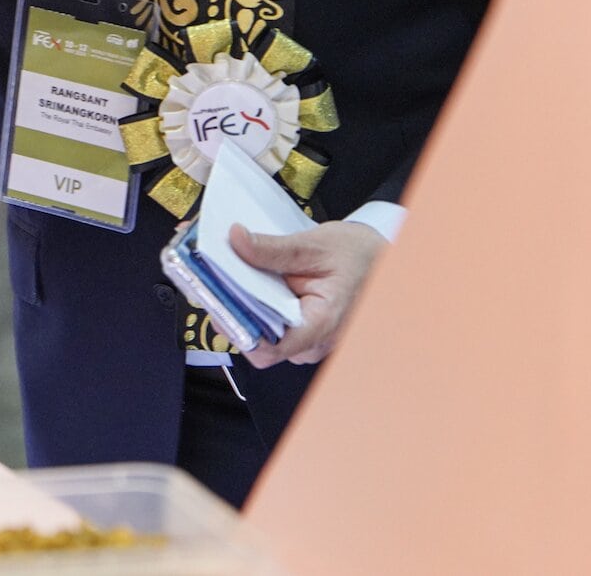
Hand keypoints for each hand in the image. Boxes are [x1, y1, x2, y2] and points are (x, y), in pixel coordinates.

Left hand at [228, 219, 386, 366]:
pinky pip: (272, 324)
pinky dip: (255, 303)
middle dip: (232, 309)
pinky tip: (244, 280)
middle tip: (208, 277)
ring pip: (263, 332)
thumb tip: (235, 240)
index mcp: (320, 326)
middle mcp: (313, 342)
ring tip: (224, 274)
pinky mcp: (303, 332)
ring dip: (242, 305)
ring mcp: (309, 340)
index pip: (267, 349)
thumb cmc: (357, 255)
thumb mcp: (314, 246)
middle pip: (259, 339)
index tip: (215, 299)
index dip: (235, 327)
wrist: (382, 260)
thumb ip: (272, 249)